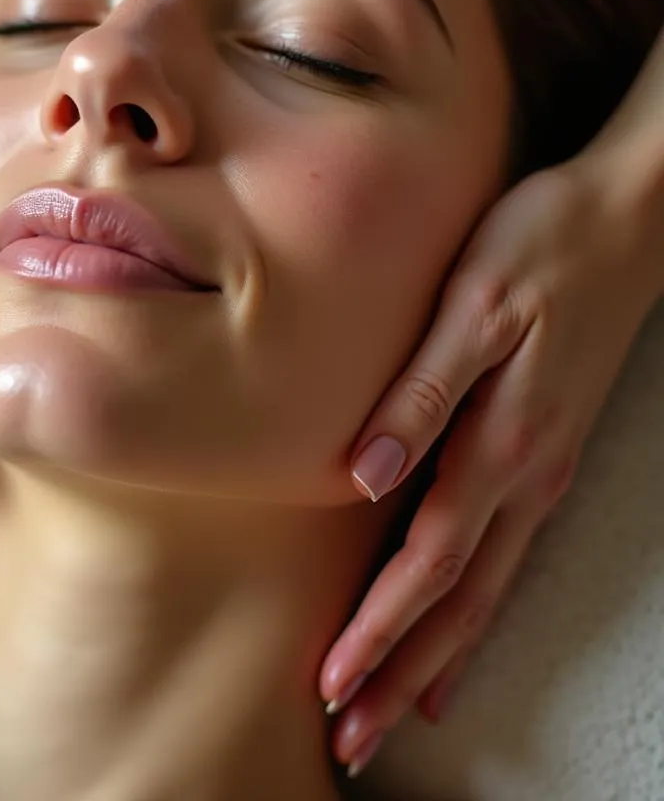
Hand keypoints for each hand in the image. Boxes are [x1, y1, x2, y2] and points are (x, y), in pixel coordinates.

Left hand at [318, 151, 662, 775]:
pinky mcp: (542, 453)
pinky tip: (456, 632)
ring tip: (396, 710)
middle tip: (353, 736)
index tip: (333, 684)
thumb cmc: (539, 249)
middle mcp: (524, 477)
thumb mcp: (473, 307)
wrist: (624, 222)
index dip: (380, 630)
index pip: (428, 564)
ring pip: (484, 592)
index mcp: (499, 445)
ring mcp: (540, 473)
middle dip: (402, 673)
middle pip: (457, 602)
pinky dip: (473, 610)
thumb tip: (363, 475)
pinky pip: (505, 557)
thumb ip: (420, 394)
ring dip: (433, 656)